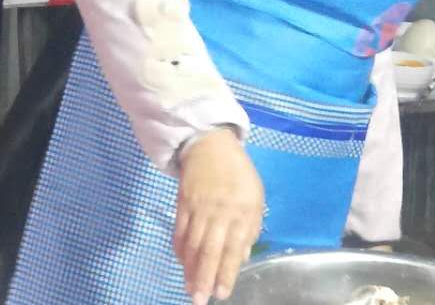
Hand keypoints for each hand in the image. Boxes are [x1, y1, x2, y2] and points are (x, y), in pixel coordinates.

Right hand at [174, 128, 262, 303]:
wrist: (209, 144)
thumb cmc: (238, 174)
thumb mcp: (255, 199)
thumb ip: (250, 228)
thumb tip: (242, 256)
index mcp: (241, 213)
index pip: (233, 249)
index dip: (226, 273)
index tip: (221, 294)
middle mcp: (218, 213)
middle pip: (209, 250)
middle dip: (204, 277)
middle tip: (199, 299)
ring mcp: (197, 207)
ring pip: (192, 243)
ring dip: (190, 268)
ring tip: (189, 288)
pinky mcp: (182, 202)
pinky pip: (180, 229)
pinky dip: (180, 248)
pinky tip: (181, 262)